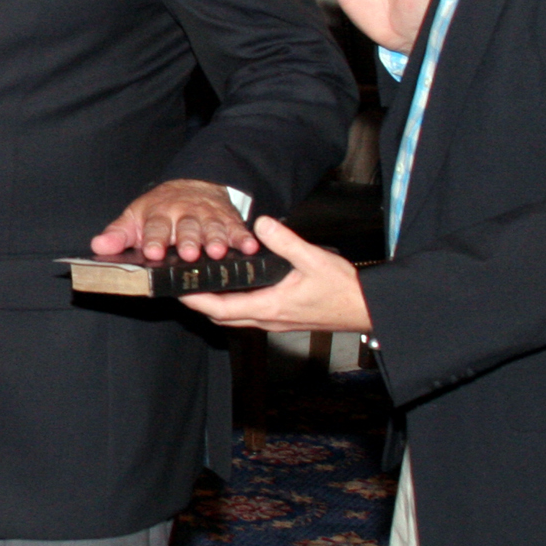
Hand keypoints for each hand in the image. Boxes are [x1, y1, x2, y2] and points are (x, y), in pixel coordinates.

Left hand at [91, 178, 255, 262]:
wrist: (192, 186)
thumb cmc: (159, 210)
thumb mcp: (135, 218)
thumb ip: (118, 234)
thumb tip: (97, 245)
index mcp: (158, 215)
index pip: (155, 228)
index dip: (154, 240)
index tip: (153, 252)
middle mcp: (184, 214)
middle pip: (187, 228)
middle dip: (189, 240)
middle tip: (189, 254)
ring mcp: (208, 217)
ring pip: (212, 229)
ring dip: (217, 239)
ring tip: (218, 252)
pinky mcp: (228, 220)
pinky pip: (237, 229)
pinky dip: (244, 238)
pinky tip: (250, 247)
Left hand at [181, 215, 371, 333]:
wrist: (367, 308)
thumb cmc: (343, 289)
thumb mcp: (313, 258)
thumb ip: (285, 241)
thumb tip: (260, 224)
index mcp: (269, 307)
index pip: (221, 308)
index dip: (196, 300)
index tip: (178, 290)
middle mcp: (268, 319)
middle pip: (222, 316)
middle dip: (199, 303)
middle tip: (182, 285)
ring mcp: (275, 322)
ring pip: (236, 318)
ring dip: (216, 304)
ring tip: (201, 284)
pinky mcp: (284, 318)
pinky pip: (250, 315)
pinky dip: (235, 304)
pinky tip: (236, 288)